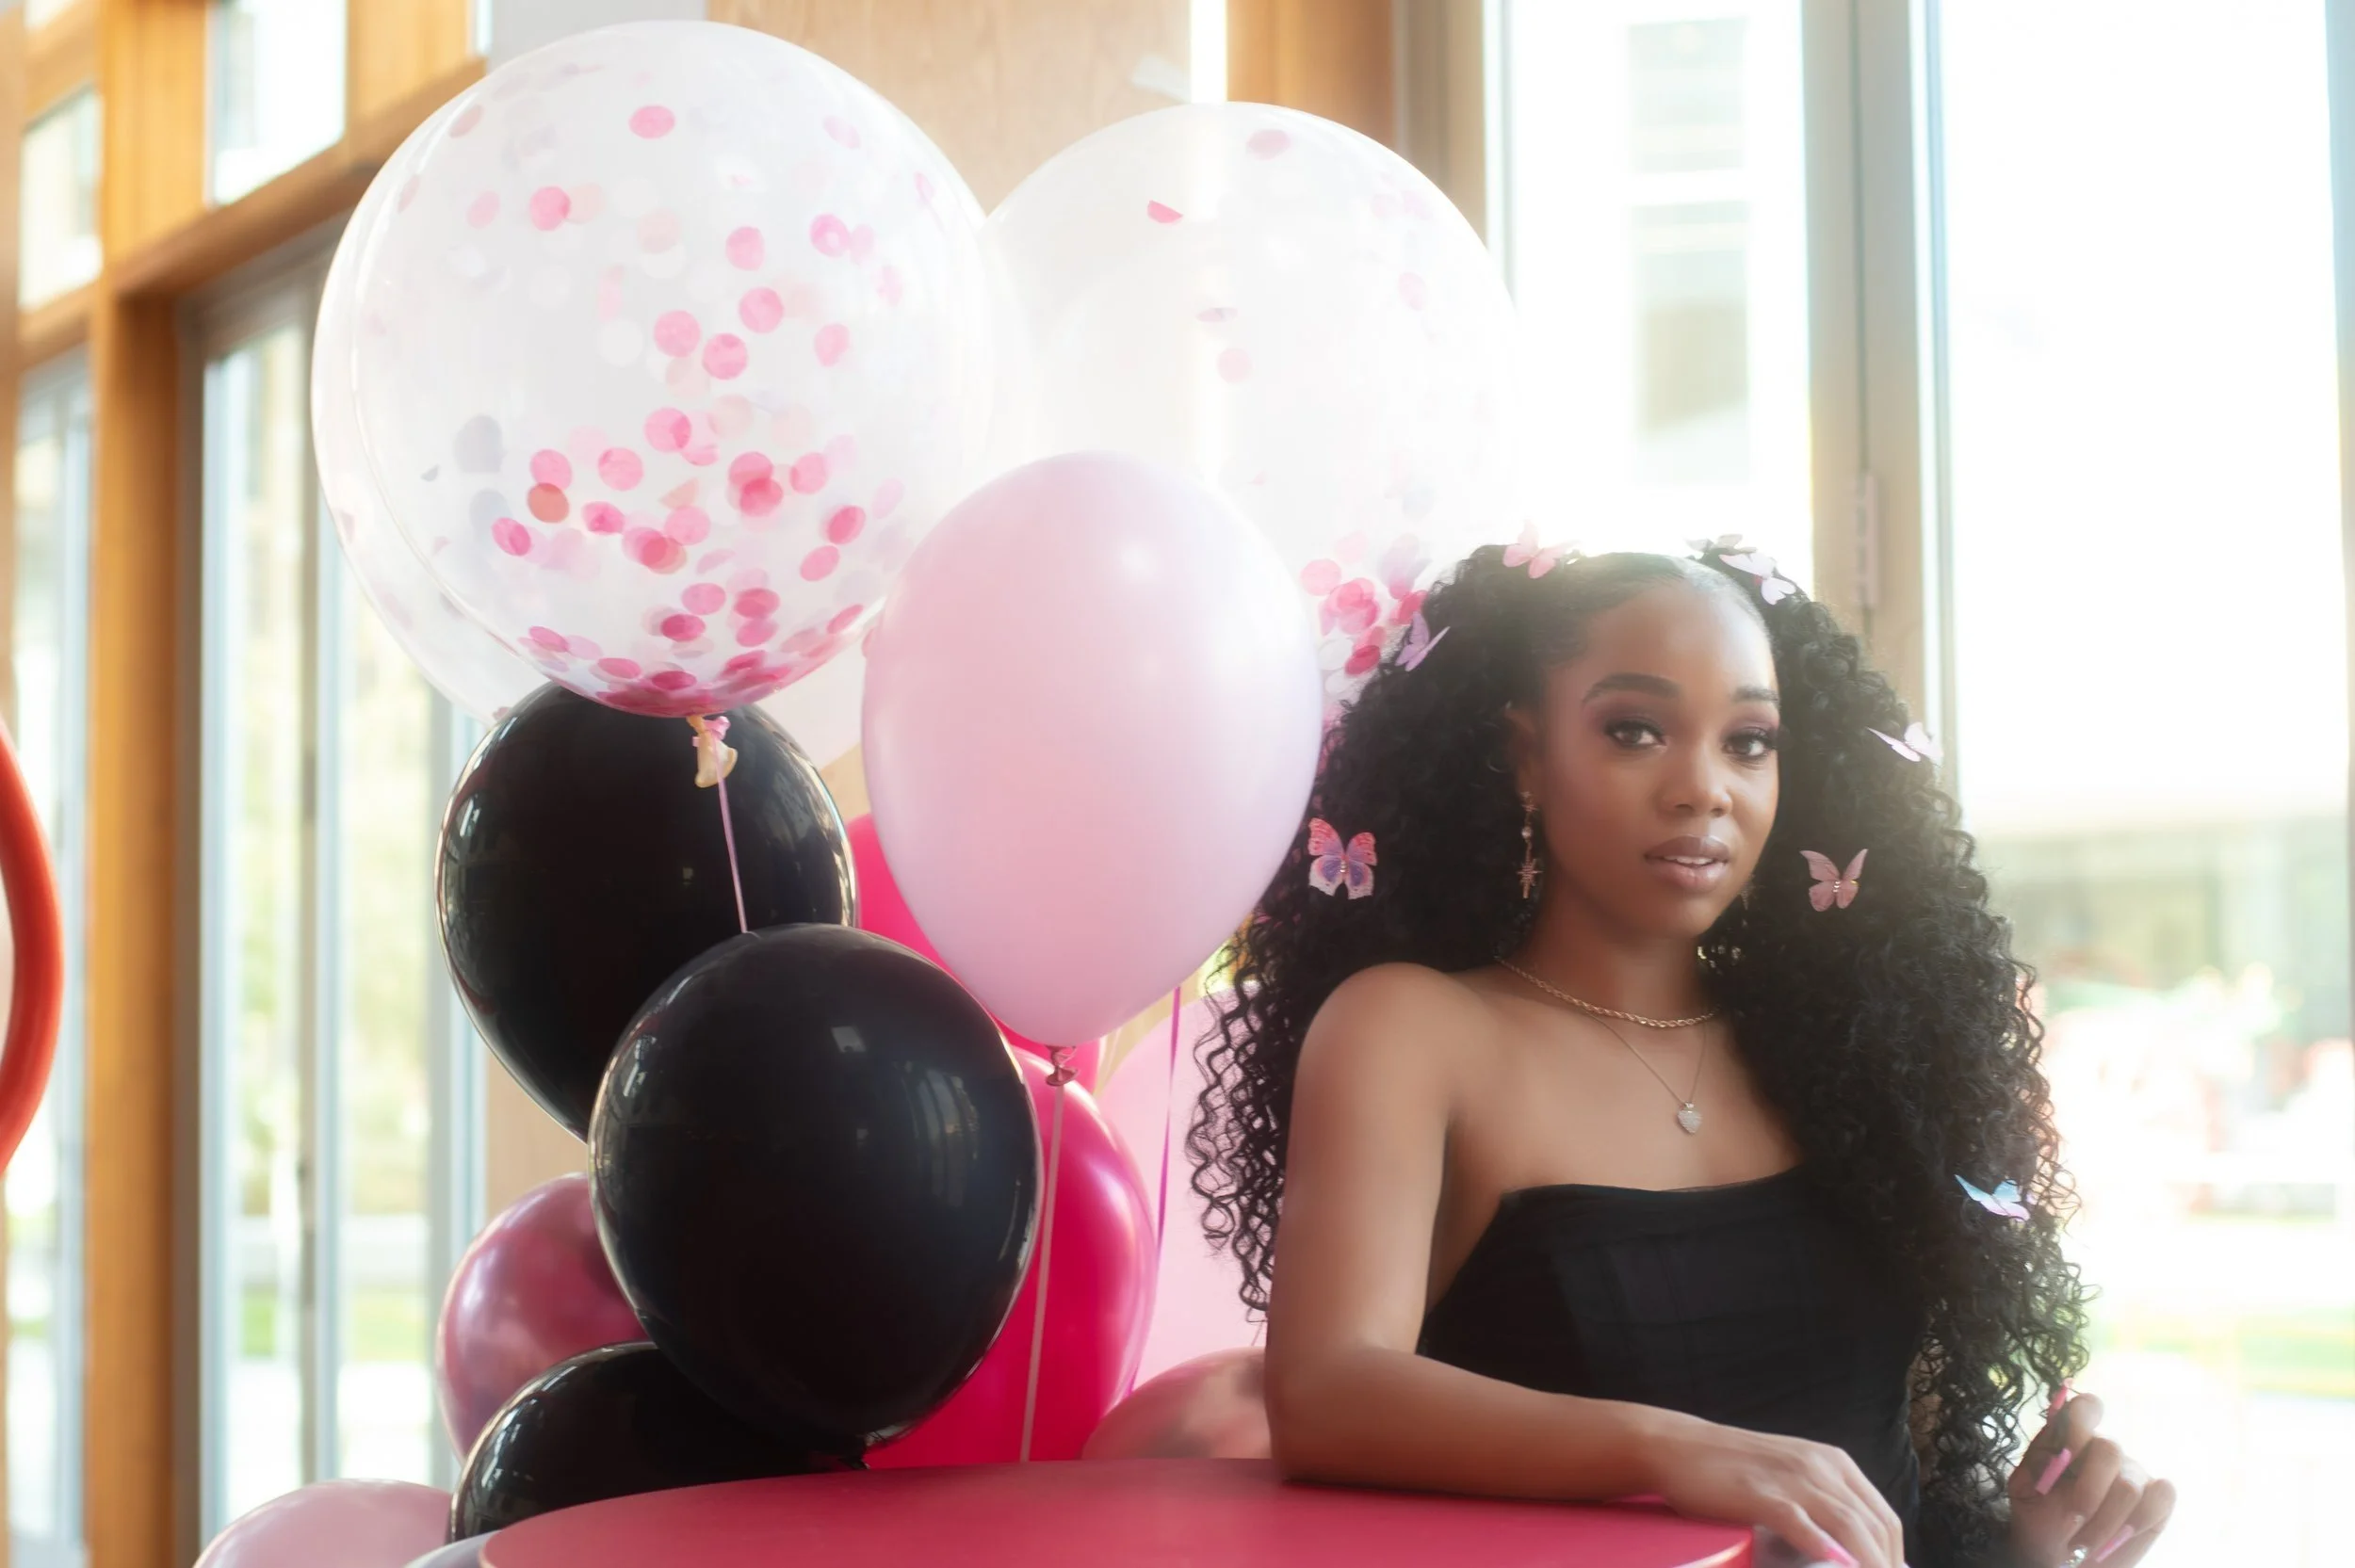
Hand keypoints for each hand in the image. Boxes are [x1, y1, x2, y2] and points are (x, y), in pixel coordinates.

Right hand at [1638, 1409, 1905, 1567]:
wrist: (1680, 1447)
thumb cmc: (1734, 1468)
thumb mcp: (1791, 1474)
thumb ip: (1823, 1502)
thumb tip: (1852, 1547)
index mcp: (1834, 1463)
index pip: (1885, 1518)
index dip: (1897, 1557)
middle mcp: (1821, 1467)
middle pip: (1875, 1527)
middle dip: (1887, 1566)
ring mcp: (1792, 1479)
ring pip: (1849, 1527)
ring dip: (1866, 1563)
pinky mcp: (1762, 1493)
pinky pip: (1801, 1523)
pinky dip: (1822, 1547)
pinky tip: (1831, 1561)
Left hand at [2008, 1387, 2174, 1565]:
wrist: (2059, 1559)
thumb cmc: (2039, 1521)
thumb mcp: (2025, 1492)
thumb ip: (2039, 1466)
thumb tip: (2062, 1452)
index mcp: (2069, 1438)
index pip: (2084, 1409)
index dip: (2080, 1424)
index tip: (2067, 1455)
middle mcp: (2104, 1449)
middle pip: (2109, 1449)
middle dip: (2088, 1492)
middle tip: (2072, 1522)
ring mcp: (2133, 1471)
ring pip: (2129, 1485)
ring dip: (2104, 1521)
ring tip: (2084, 1544)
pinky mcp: (2157, 1497)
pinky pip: (2162, 1496)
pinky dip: (2141, 1520)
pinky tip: (2120, 1536)